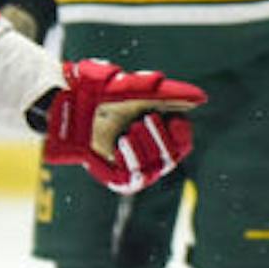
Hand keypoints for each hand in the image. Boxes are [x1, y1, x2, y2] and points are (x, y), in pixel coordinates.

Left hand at [44, 59, 205, 194]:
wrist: (67, 103)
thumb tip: (201, 98)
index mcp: (156, 128)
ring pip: (155, 168)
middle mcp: (147, 150)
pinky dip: (131, 160)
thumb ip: (171, 94)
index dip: (182, 134)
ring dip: (146, 147)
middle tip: (145, 119)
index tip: (175, 120)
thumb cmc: (100, 91)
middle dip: (162, 139)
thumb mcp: (137, 88)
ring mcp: (131, 165)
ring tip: (129, 130)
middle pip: (173, 156)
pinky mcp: (115, 177)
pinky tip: (121, 144)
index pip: (183, 141)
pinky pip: (134, 179)